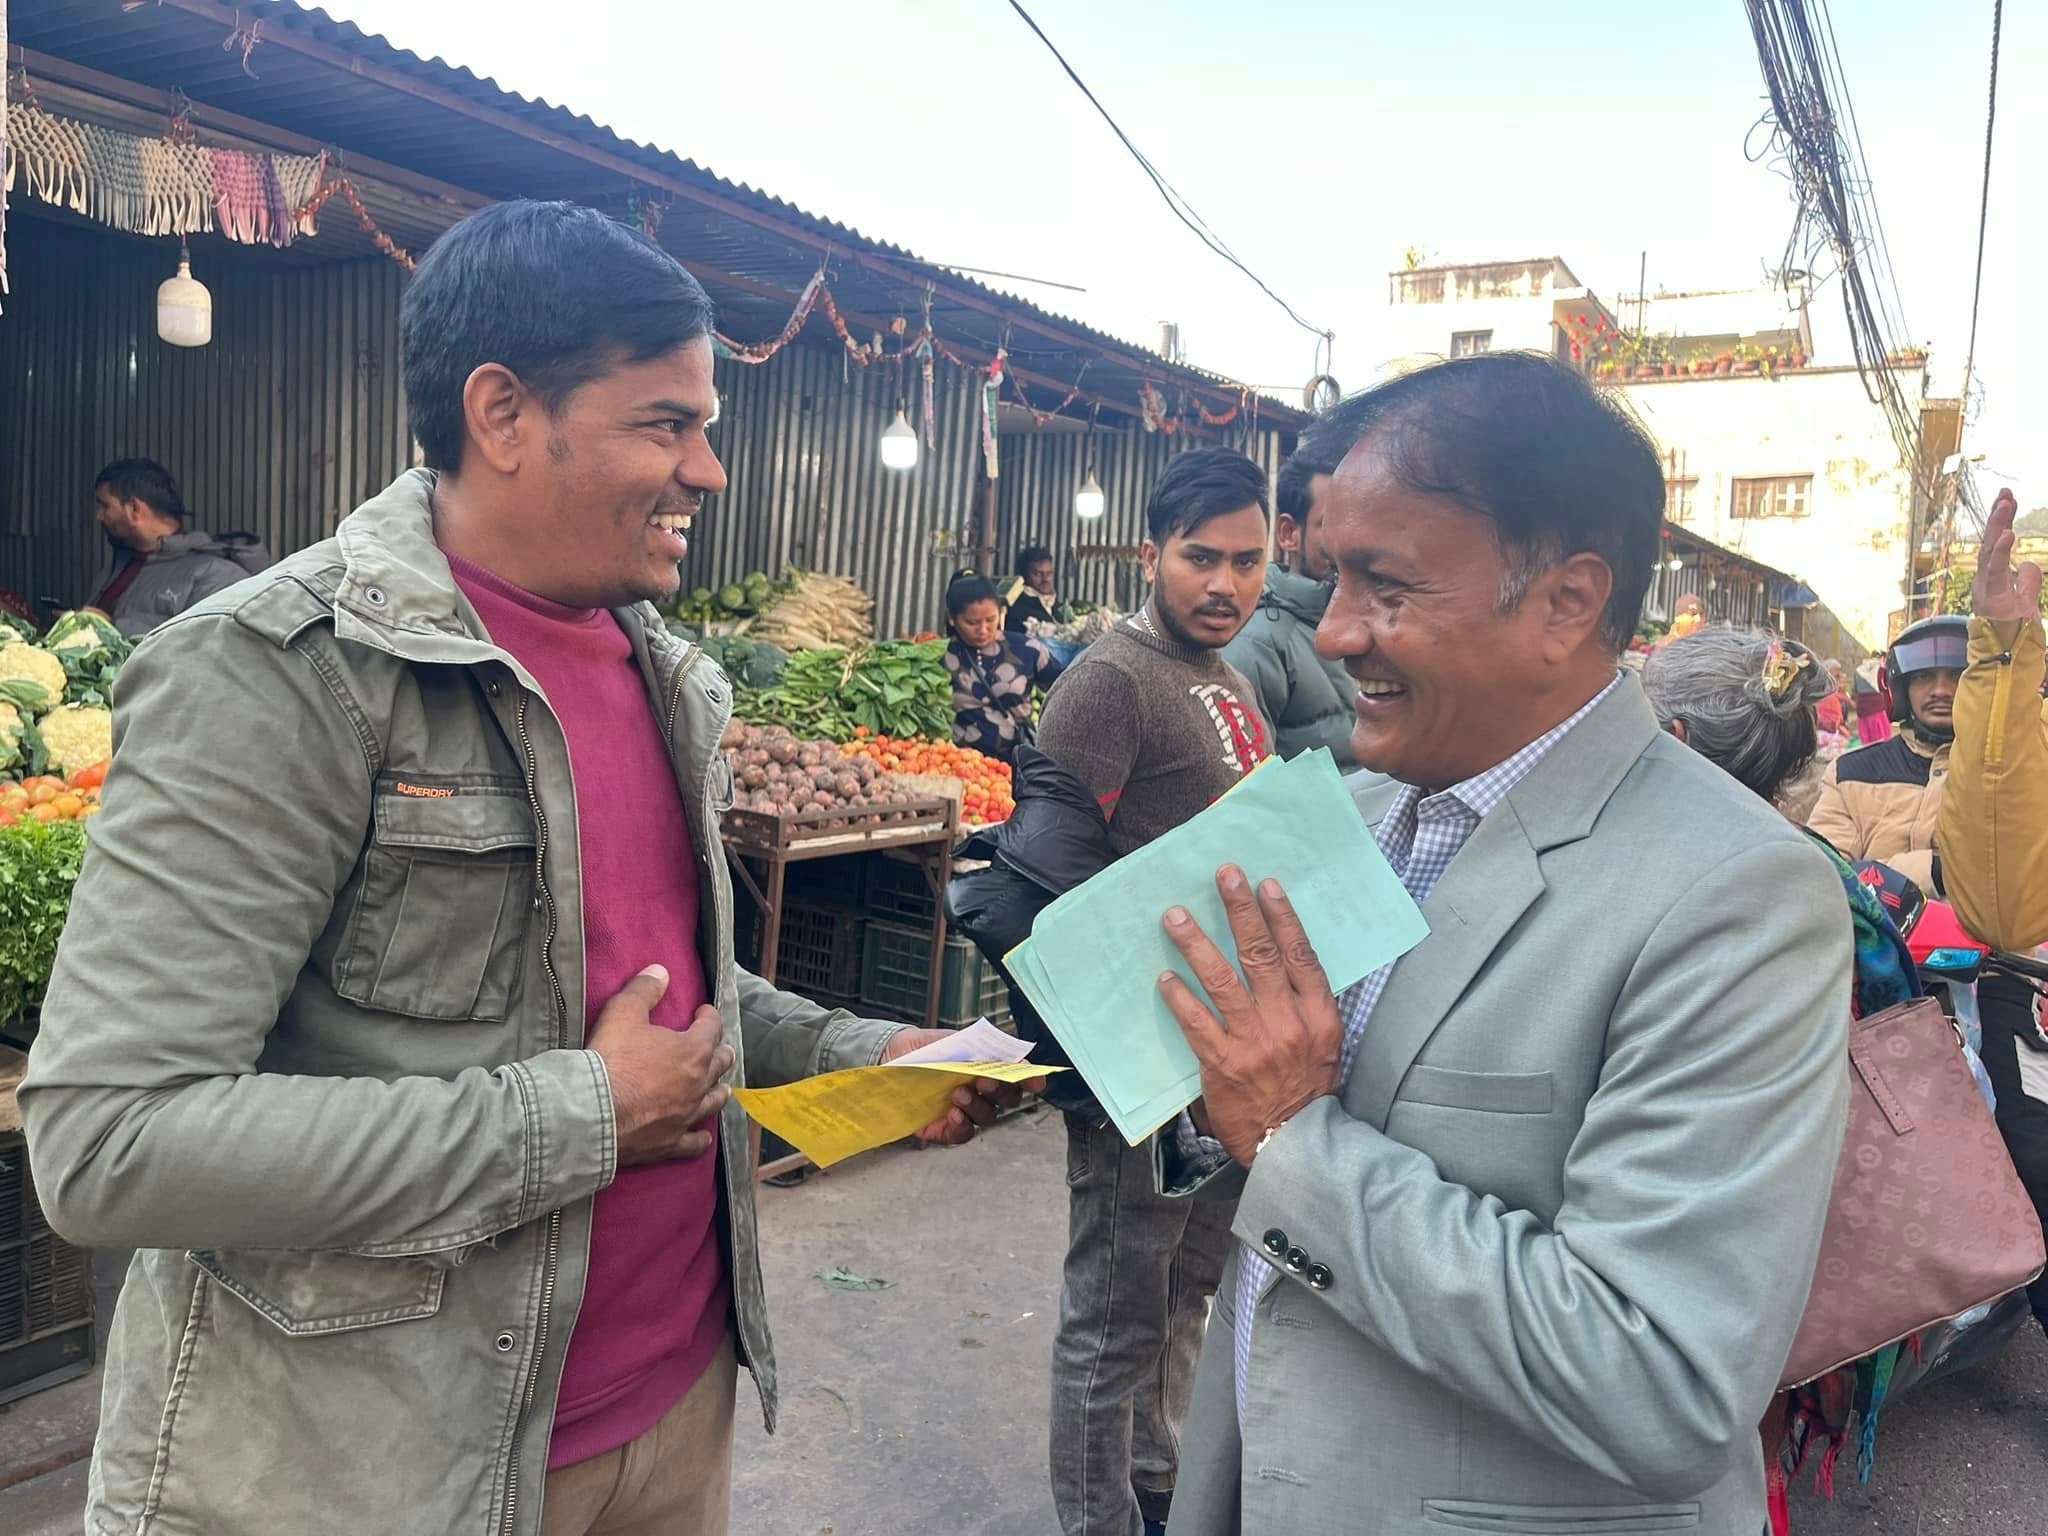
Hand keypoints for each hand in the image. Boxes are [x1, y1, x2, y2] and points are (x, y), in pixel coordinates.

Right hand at [587, 965, 734, 1164]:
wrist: (592, 1112)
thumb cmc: (610, 1059)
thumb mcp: (623, 1012)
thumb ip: (644, 990)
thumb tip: (660, 971)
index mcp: (693, 1051)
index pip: (711, 1028)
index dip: (708, 1016)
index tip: (703, 1011)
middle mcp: (698, 1084)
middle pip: (719, 1064)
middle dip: (720, 1051)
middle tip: (717, 1046)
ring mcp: (686, 1116)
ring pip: (713, 1101)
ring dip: (718, 1090)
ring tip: (722, 1087)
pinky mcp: (670, 1143)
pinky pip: (693, 1143)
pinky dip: (700, 1139)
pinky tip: (703, 1138)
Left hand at [880, 1028, 1045, 1144]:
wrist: (890, 1057)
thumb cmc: (924, 1048)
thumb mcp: (952, 1040)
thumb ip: (978, 1047)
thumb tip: (1005, 1052)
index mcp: (987, 1067)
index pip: (1016, 1076)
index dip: (1029, 1079)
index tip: (1034, 1079)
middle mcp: (981, 1091)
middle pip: (1007, 1100)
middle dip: (1001, 1090)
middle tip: (985, 1080)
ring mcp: (964, 1111)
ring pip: (987, 1117)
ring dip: (978, 1106)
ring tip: (958, 1093)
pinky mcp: (943, 1128)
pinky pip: (963, 1134)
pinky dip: (963, 1125)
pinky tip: (953, 1114)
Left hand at [1158, 867, 1341, 1165]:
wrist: (1296, 1145)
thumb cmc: (1307, 1090)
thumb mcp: (1325, 1045)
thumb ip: (1305, 1006)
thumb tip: (1280, 961)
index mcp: (1319, 1016)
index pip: (1301, 955)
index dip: (1283, 917)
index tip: (1266, 886)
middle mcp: (1289, 1023)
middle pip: (1261, 956)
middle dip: (1240, 911)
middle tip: (1224, 876)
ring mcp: (1255, 1043)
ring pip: (1222, 981)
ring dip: (1196, 944)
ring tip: (1175, 916)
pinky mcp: (1224, 1064)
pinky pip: (1197, 1022)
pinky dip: (1180, 996)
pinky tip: (1165, 976)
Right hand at [1972, 488, 2042, 622]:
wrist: (2008, 658)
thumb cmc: (2015, 634)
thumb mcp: (2027, 602)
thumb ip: (2028, 582)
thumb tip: (2030, 565)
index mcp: (1993, 580)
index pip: (1996, 545)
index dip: (2001, 522)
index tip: (2007, 498)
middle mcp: (1986, 582)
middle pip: (1989, 543)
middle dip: (1997, 518)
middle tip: (2005, 493)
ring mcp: (1986, 590)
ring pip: (1988, 552)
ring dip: (1997, 527)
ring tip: (2005, 504)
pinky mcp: (1992, 599)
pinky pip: (1994, 571)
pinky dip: (1999, 552)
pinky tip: (2007, 534)